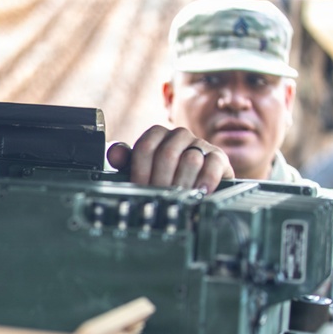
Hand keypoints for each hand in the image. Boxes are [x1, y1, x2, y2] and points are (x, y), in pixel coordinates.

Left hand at [106, 126, 233, 191]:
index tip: (141, 188)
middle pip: (167, 154)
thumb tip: (114, 154)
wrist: (198, 182)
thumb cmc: (166, 175)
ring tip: (179, 198)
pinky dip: (206, 180)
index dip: (141, 170)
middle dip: (161, 180)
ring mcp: (200, 144)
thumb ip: (126, 161)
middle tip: (160, 197)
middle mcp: (179, 135)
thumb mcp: (143, 170)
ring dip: (182, 183)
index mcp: (158, 135)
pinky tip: (200, 192)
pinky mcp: (219, 156)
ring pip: (190, 160)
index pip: (145, 146)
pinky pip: (212, 164)